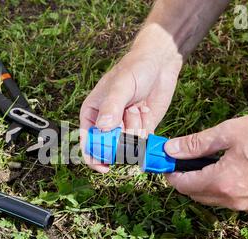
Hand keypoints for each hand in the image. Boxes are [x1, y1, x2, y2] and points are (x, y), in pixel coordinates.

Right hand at [80, 47, 182, 172]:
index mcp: (92, 114)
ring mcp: (124, 128)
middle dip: (121, 137)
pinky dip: (146, 128)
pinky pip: (143, 142)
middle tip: (128, 114)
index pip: (87, 142)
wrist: (159, 64)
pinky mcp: (141, 129)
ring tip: (137, 106)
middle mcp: (106, 124)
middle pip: (109, 148)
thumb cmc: (134, 68)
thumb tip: (103, 127)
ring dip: (136, 127)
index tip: (104, 166)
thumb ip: (112, 106)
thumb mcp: (121, 85)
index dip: (93, 158)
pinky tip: (145, 110)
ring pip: (129, 145)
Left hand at [164, 114, 247, 215]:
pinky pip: (238, 204)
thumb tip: (171, 149)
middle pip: (199, 196)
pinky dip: (230, 192)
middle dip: (188, 182)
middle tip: (185, 166)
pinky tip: (235, 175)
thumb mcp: (228, 132)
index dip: (172, 175)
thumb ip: (196, 144)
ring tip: (210, 168)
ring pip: (218, 201)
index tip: (167, 167)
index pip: (184, 185)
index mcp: (222, 182)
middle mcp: (235, 201)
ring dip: (208, 188)